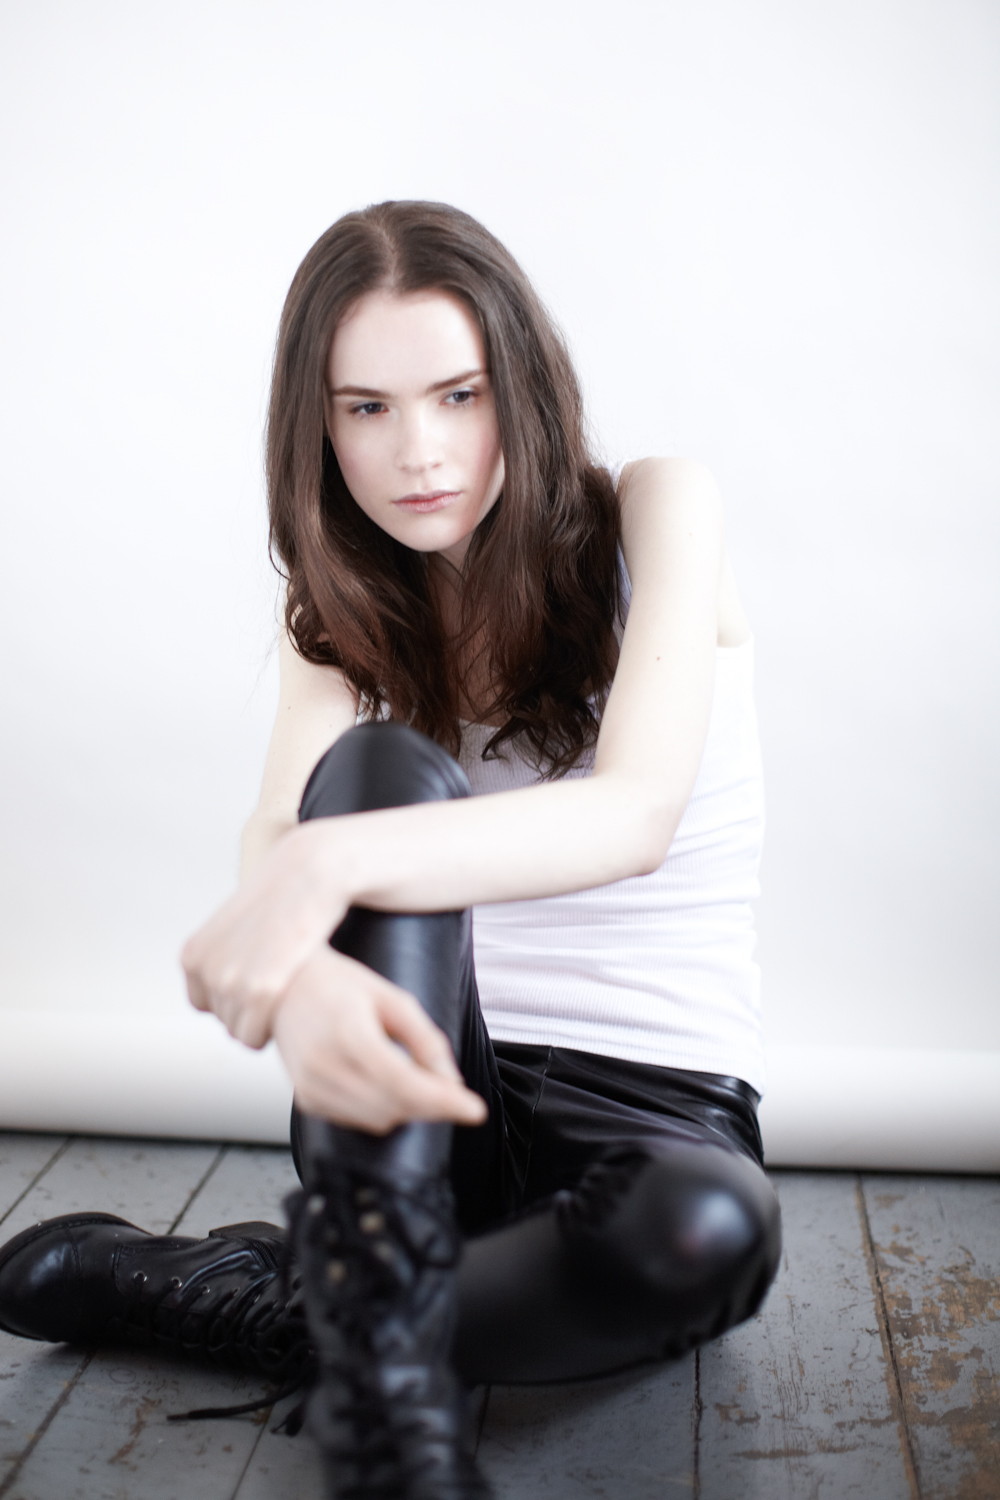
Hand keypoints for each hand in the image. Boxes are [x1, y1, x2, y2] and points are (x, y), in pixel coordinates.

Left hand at [181, 821, 347, 1046]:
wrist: (319, 866)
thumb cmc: (291, 893)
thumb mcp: (240, 923)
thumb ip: (228, 955)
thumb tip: (228, 989)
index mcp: (194, 955)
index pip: (208, 1007)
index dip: (243, 998)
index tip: (273, 975)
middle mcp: (203, 969)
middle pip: (227, 1023)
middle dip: (259, 1009)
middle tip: (289, 976)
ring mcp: (228, 980)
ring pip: (242, 1033)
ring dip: (272, 1017)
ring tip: (296, 979)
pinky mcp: (259, 988)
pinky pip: (257, 1036)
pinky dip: (279, 1028)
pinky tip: (300, 992)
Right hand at [271, 946, 488, 1131]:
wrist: (285, 987)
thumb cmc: (339, 985)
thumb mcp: (392, 998)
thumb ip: (425, 1039)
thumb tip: (451, 1081)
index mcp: (347, 1033)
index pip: (403, 1082)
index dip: (443, 1101)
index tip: (476, 1111)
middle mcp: (323, 1066)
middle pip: (395, 1107)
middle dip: (432, 1104)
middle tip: (451, 1087)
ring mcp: (311, 1087)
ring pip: (379, 1120)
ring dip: (408, 1108)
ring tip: (414, 1076)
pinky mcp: (306, 1101)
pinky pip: (359, 1121)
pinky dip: (381, 1109)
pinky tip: (382, 1082)